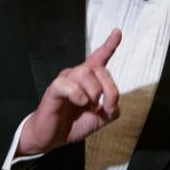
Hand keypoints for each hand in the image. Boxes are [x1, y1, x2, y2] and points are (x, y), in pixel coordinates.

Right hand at [17, 29, 121, 154]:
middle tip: (105, 107)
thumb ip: (112, 109)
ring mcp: (64, 80)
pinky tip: (79, 103)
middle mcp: (76, 75)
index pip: (99, 57)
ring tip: (88, 106)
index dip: (109, 45)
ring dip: (93, 93)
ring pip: (85, 73)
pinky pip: (68, 85)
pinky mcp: (54, 89)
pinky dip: (78, 95)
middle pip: (99, 69)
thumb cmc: (74, 123)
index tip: (117, 32)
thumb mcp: (100, 119)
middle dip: (109, 89)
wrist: (52, 137)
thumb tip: (112, 104)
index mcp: (88, 80)